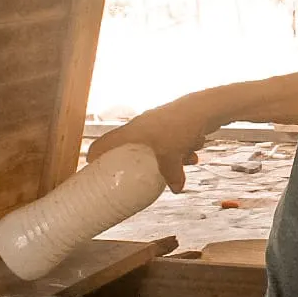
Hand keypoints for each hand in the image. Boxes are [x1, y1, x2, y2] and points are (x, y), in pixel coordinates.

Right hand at [87, 95, 225, 192]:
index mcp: (131, 132)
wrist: (205, 107)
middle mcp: (142, 125)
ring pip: (158, 144)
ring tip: (184, 161)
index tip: (92, 169)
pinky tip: (195, 152)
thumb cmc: (179, 127)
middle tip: (136, 175)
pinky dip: (183, 148)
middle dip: (141, 162)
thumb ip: (171, 176)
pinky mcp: (174, 122)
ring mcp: (158, 122)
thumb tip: (175, 189)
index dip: (96, 156)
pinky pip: (173, 139)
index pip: (104, 143)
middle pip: (132, 147)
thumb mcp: (172, 158)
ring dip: (171, 156)